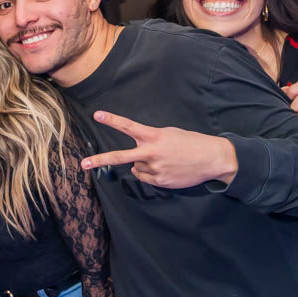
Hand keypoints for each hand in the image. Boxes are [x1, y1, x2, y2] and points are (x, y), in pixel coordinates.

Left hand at [81, 111, 238, 187]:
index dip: (112, 120)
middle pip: (120, 157)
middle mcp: (151, 153)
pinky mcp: (160, 181)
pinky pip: (145, 177)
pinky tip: (166, 169)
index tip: (97, 115)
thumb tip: (134, 162)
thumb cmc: (191, 142)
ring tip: (165, 160)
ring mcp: (155, 169)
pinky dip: (150, 173)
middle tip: (84, 164)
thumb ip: (149, 143)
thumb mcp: (170, 134)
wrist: (213, 158)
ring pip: (136, 167)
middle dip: (100, 160)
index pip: (129, 126)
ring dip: (144, 164)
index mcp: (154, 136)